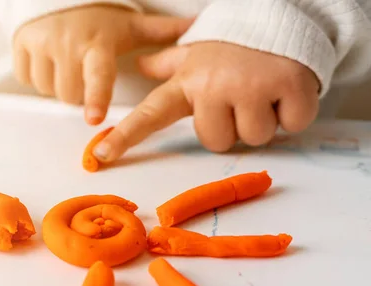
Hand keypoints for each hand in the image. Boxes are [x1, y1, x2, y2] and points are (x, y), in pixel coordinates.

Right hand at [13, 5, 193, 124]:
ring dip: (56, 86)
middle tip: (83, 76)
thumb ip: (161, 32)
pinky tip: (48, 62)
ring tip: (66, 67)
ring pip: (46, 89)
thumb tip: (198, 28)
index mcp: (97, 43)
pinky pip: (27, 78)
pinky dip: (36, 76)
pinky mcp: (21, 44)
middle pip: (69, 95)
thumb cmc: (98, 16)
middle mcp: (67, 43)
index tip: (94, 117)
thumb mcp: (130, 24)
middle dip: (77, 94)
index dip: (95, 98)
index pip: (97, 76)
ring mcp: (41, 43)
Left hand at [92, 42, 319, 161]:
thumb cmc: (234, 47)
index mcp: (187, 82)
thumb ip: (168, 64)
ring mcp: (250, 85)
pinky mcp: (287, 85)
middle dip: (233, 125)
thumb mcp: (197, 54)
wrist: (282, 20)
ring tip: (264, 89)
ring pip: (253, 137)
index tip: (100, 156)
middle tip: (243, 96)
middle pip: (217, 142)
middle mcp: (212, 84)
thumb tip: (139, 64)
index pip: (151, 113)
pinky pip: (290, 124)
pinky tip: (287, 87)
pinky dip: (295, 111)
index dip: (126, 136)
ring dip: (264, 119)